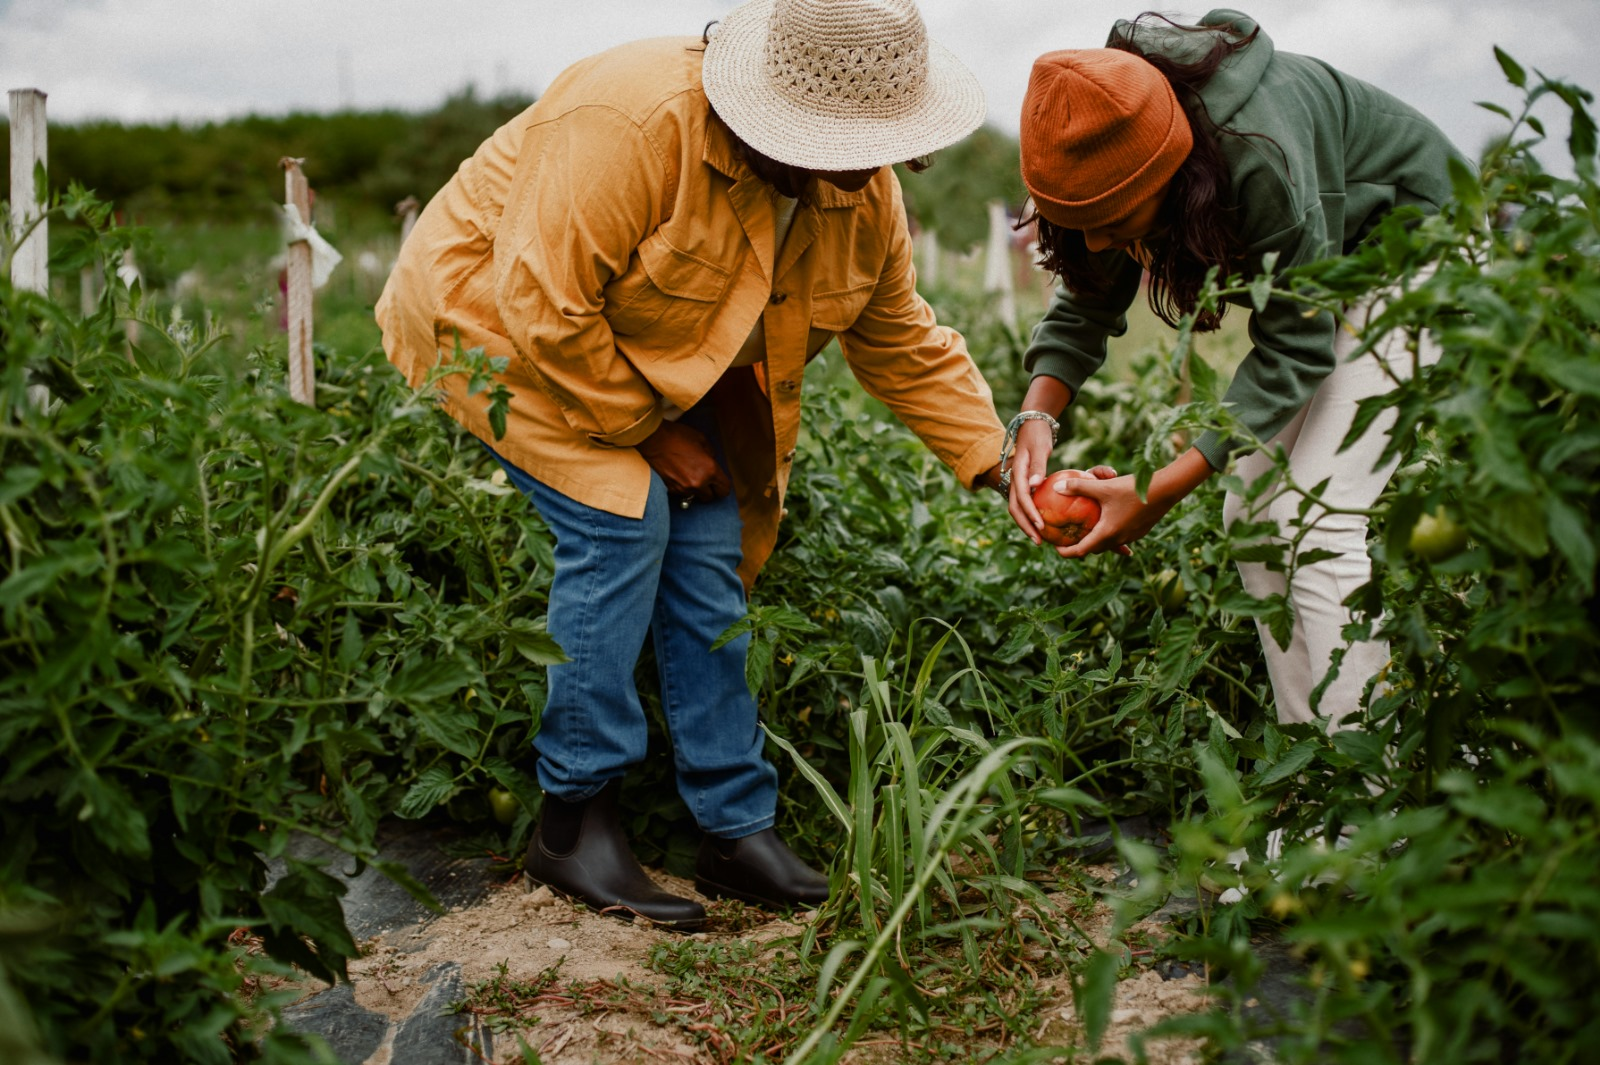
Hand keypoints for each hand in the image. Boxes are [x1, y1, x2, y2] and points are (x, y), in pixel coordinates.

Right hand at [636, 420, 731, 502]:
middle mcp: (698, 483)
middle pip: (710, 498)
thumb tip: (712, 462)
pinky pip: (682, 493)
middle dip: (710, 490)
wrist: (653, 439)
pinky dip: (683, 487)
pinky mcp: (671, 490)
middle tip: (706, 480)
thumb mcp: (702, 440)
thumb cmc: (678, 436)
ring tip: (690, 475)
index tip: (719, 482)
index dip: (723, 486)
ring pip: (695, 496)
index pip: (724, 489)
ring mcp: (683, 488)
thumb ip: (711, 454)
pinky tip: (679, 475)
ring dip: (696, 489)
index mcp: (710, 470)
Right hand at [1006, 419, 1064, 543]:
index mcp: (1017, 473)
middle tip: (1039, 541)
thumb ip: (1037, 465)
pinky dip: (1030, 516)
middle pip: (1015, 509)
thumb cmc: (1037, 435)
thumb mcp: (1039, 448)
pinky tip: (1043, 524)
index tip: (1041, 526)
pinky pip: (1024, 504)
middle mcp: (1014, 481)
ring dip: (1026, 524)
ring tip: (1039, 538)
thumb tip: (1035, 485)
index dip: (1030, 513)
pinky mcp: (1023, 485)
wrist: (1031, 425)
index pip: (1021, 498)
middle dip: (1025, 526)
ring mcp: (1017, 484)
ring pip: (1017, 508)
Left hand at [1048, 448, 1215, 558]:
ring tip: (1086, 530)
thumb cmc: (1133, 489)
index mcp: (1107, 533)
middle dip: (1080, 546)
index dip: (1066, 552)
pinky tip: (1110, 521)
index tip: (1055, 548)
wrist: (1166, 490)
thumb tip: (1057, 486)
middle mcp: (1119, 538)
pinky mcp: (1140, 530)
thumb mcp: (1103, 487)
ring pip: (1108, 543)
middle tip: (1068, 537)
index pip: (1081, 550)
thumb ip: (1078, 487)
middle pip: (1094, 549)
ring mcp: (1131, 536)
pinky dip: (1111, 533)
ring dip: (1097, 540)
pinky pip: (1121, 536)